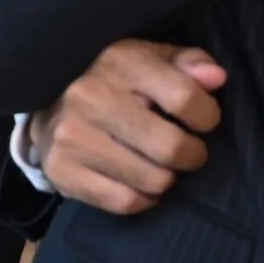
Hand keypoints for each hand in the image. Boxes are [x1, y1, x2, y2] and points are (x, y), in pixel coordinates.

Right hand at [28, 40, 226, 214]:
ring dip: (165, 178)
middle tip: (183, 150)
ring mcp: (71, 135)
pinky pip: (125, 201)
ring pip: (153, 180)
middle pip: (171, 148)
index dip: (207, 116)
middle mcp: (88, 96)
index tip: (201, 120)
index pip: (185, 98)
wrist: (47, 105)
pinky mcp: (61, 169)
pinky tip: (137, 181)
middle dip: (191, 155)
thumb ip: (189, 63)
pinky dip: (141, 198)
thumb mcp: (151, 60)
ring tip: (156, 163)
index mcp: (118, 62)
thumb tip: (216, 77)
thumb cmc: (114, 82)